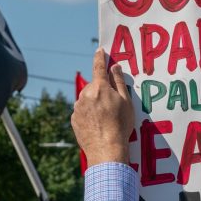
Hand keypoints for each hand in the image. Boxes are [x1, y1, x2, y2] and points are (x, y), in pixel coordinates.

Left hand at [72, 48, 133, 166]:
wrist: (106, 149)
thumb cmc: (120, 126)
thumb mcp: (126, 102)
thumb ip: (119, 82)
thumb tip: (115, 67)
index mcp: (100, 88)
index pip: (99, 67)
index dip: (100, 57)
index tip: (100, 50)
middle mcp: (85, 95)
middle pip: (94, 86)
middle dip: (102, 90)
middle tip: (113, 104)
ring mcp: (78, 107)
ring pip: (87, 99)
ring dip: (95, 103)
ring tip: (106, 118)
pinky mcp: (74, 119)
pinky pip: (82, 111)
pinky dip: (89, 114)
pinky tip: (98, 125)